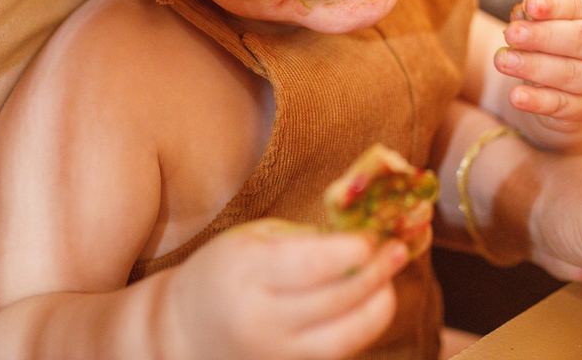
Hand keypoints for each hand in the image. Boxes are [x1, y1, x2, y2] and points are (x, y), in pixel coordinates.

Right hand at [164, 219, 408, 359]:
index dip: (353, 249)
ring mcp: (276, 355)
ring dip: (378, 305)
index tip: (373, 235)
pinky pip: (338, 354)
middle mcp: (261, 319)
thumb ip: (306, 238)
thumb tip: (365, 234)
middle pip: (337, 300)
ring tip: (389, 279)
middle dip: (376, 273)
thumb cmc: (224, 273)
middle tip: (397, 250)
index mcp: (247, 272)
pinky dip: (360, 329)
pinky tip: (368, 304)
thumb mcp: (253, 239)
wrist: (185, 332)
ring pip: (346, 337)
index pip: (313, 264)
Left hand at [494, 0, 581, 137]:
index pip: (579, 7)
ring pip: (570, 74)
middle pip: (580, 40)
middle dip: (543, 36)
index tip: (529, 4)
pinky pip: (561, 105)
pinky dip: (537, 101)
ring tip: (502, 61)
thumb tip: (520, 12)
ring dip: (534, 68)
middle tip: (511, 33)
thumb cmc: (558, 45)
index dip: (554, 6)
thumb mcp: (549, 25)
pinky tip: (516, 96)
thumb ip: (534, 16)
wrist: (575, 91)